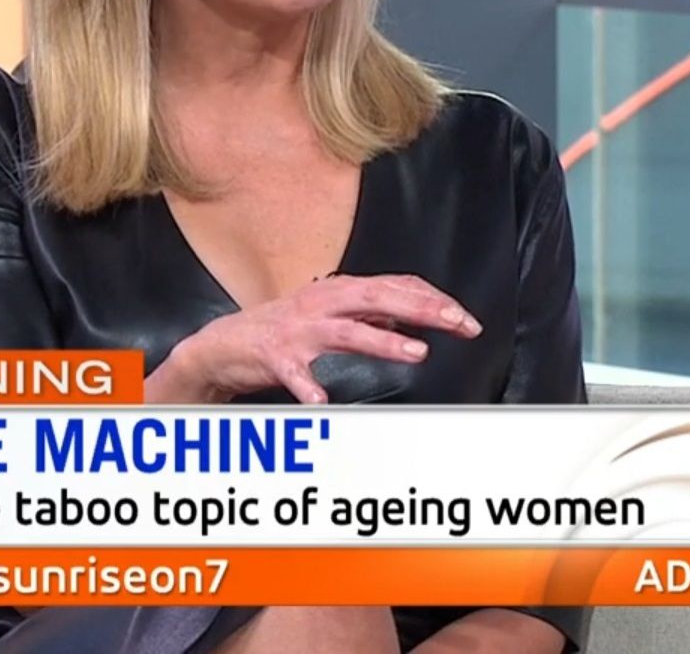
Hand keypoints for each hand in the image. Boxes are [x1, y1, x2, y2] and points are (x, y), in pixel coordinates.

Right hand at [147, 275, 482, 404]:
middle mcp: (322, 302)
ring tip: (416, 354)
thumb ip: (370, 310)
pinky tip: (322, 404)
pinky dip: (307, 389)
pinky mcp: (274, 356)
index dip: (434, 300)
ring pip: (347, 332)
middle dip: (422, 310)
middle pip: (380, 298)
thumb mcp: (331, 311)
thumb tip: (417, 309)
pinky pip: (295, 374)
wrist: (224, 343)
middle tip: (457, 324)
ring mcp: (298, 329)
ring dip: (383, 342)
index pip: (396, 286)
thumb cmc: (284, 329)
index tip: (465, 319)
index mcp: (339, 290)